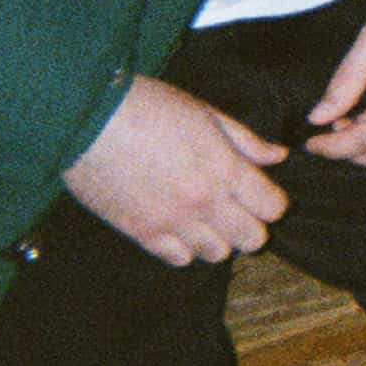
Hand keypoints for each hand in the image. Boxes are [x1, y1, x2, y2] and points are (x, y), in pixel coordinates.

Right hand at [63, 75, 288, 262]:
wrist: (86, 119)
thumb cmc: (147, 106)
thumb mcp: (205, 113)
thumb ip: (245, 140)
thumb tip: (279, 156)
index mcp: (223, 168)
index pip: (272, 207)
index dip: (272, 201)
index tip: (261, 192)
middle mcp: (203, 202)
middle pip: (252, 239)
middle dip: (251, 224)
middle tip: (236, 207)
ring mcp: (172, 222)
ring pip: (218, 254)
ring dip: (218, 238)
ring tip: (204, 216)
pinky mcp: (141, 233)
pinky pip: (179, 259)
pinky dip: (184, 247)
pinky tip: (177, 225)